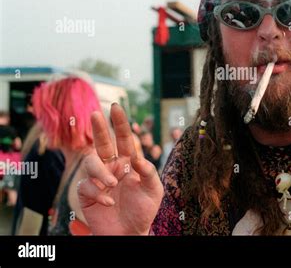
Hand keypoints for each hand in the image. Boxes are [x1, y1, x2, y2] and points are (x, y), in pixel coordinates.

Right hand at [78, 104, 162, 234]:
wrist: (130, 233)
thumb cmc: (144, 210)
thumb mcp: (154, 190)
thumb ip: (148, 172)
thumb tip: (136, 158)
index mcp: (128, 162)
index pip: (124, 139)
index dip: (120, 124)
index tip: (116, 107)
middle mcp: (112, 167)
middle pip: (102, 143)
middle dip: (99, 128)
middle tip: (96, 114)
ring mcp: (99, 179)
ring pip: (91, 163)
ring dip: (100, 172)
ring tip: (113, 185)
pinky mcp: (87, 194)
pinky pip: (86, 186)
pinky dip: (97, 193)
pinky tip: (108, 203)